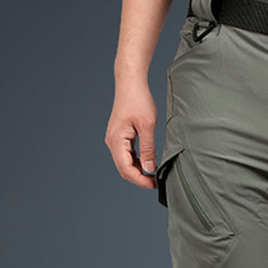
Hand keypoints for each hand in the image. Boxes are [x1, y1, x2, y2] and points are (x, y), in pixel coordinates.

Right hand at [105, 73, 157, 188]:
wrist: (130, 82)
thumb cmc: (138, 99)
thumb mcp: (148, 126)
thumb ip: (148, 149)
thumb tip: (150, 168)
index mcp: (116, 140)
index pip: (126, 169)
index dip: (140, 180)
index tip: (154, 184)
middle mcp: (112, 142)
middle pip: (124, 169)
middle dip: (139, 178)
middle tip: (155, 183)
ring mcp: (115, 139)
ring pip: (125, 163)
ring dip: (138, 171)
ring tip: (153, 175)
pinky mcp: (120, 137)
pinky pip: (126, 155)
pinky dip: (136, 162)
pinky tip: (148, 163)